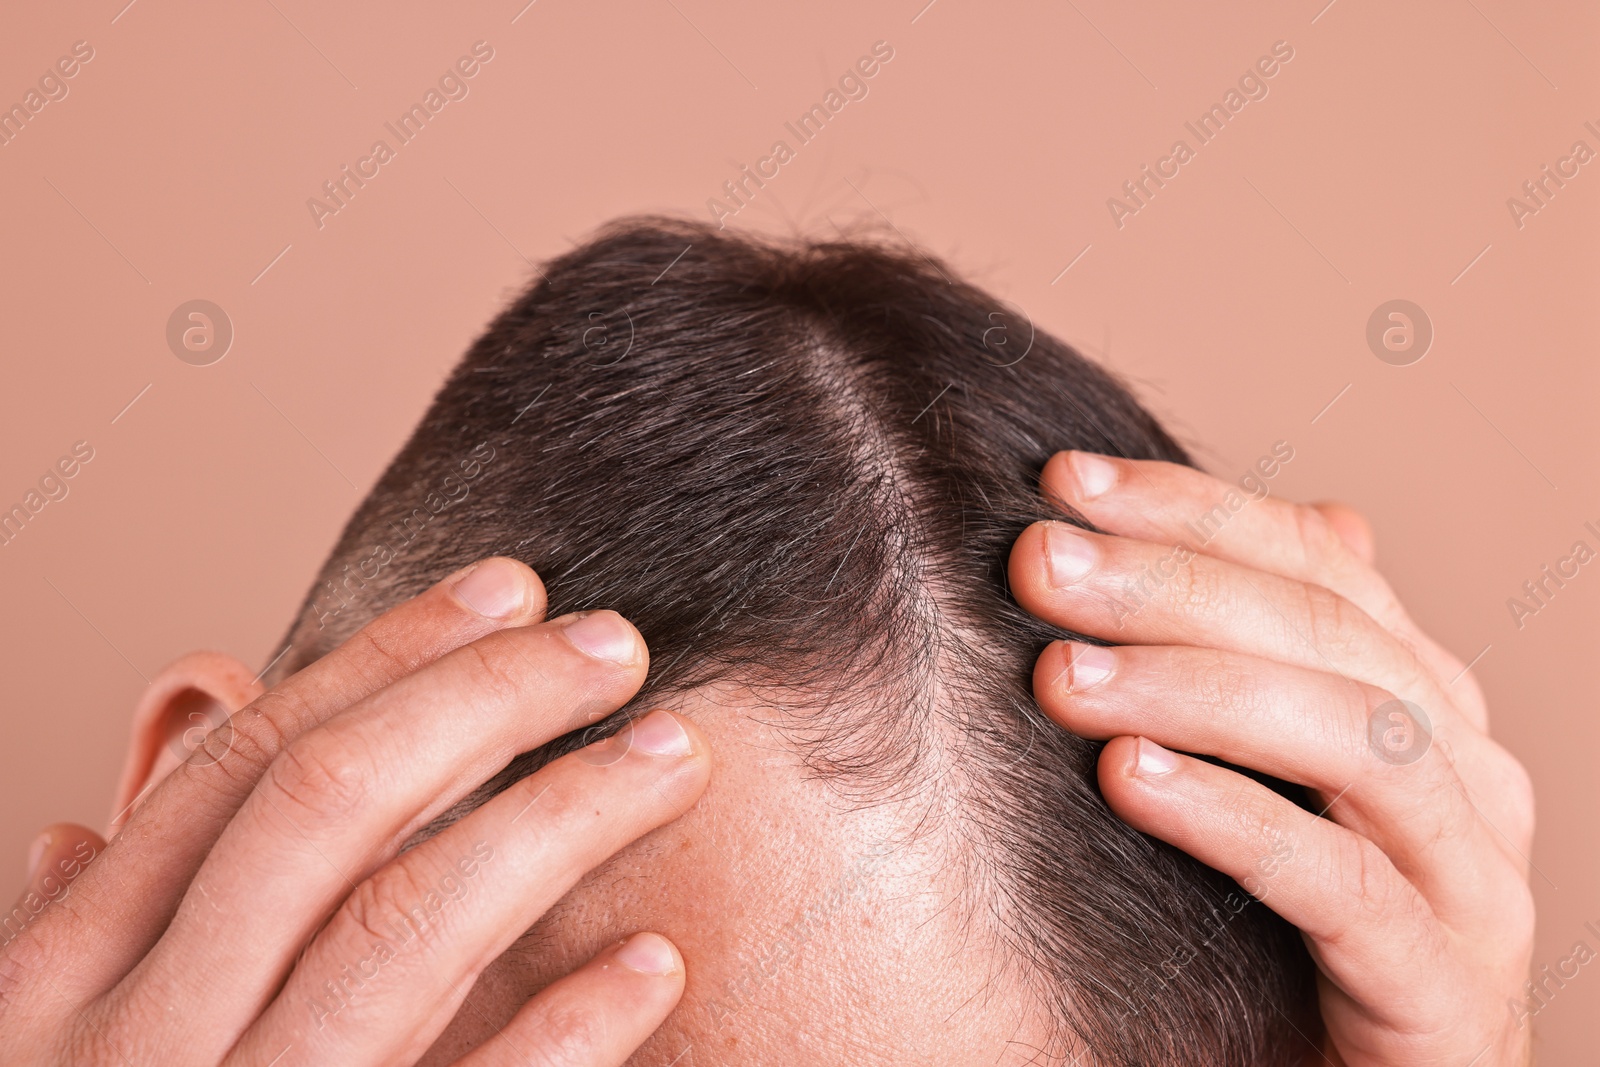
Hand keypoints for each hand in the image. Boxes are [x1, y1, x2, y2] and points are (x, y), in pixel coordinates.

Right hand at [1, 557, 711, 1065]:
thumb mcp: (66, 1005)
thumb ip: (142, 862)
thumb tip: (193, 687)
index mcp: (63, 977)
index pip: (244, 766)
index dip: (386, 656)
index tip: (512, 588)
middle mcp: (134, 1045)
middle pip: (327, 814)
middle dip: (484, 703)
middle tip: (618, 646)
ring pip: (402, 935)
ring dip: (554, 823)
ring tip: (670, 756)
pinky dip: (561, 1037)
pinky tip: (654, 964)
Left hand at [1007, 452, 1534, 1065]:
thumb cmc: (1299, 936)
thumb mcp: (1280, 780)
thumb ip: (1284, 662)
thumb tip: (1322, 514)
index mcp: (1425, 703)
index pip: (1315, 561)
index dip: (1189, 508)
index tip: (1059, 478)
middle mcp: (1468, 773)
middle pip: (1328, 633)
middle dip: (1172, 584)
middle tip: (1037, 561)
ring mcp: (1471, 881)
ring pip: (1351, 739)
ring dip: (1195, 688)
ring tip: (1060, 674)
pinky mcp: (1446, 990)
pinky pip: (1344, 883)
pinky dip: (1234, 817)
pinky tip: (1129, 778)